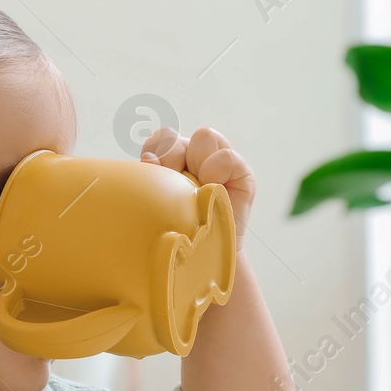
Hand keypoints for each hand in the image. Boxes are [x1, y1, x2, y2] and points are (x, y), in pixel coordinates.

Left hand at [141, 125, 254, 251]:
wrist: (205, 255)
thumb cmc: (179, 231)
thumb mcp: (160, 203)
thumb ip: (153, 178)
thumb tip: (148, 158)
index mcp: (173, 159)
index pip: (160, 138)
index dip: (155, 150)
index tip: (154, 170)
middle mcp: (195, 155)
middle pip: (176, 135)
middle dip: (171, 158)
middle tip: (176, 185)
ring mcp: (219, 160)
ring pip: (204, 135)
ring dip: (196, 162)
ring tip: (196, 188)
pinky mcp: (241, 172)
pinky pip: (227, 157)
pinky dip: (216, 172)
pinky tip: (212, 190)